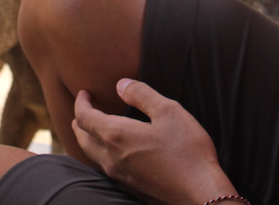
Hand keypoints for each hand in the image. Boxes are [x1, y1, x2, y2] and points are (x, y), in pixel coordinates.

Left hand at [73, 79, 238, 204]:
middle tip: (84, 109)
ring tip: (93, 128)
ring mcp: (118, 175)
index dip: (80, 103)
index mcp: (116, 135)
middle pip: (82, 138)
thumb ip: (142, 94)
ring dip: (88, 138)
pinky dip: (100, 152)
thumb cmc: (187, 150)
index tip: (84, 93)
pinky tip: (113, 150)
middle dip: (79, 121)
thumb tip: (121, 85)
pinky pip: (104, 166)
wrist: (198, 193)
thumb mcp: (168, 111)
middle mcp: (111, 158)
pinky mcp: (128, 186)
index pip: (84, 117)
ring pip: (91, 154)